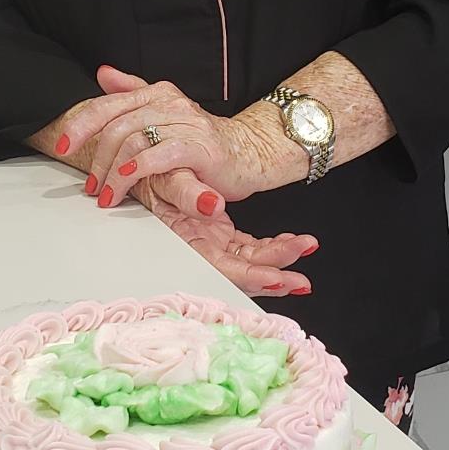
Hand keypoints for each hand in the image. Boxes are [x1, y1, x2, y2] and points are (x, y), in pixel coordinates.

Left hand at [55, 63, 284, 216]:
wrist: (251, 152)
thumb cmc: (204, 140)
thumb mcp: (167, 112)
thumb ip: (134, 91)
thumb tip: (102, 73)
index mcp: (159, 93)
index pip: (110, 104)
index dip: (82, 124)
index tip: (62, 144)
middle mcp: (171, 103)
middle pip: (118, 125)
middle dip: (97, 158)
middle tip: (90, 186)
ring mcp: (187, 124)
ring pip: (135, 141)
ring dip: (114, 173)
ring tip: (106, 196)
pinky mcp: (201, 148)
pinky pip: (161, 155)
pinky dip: (138, 168)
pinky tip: (126, 181)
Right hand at [134, 176, 316, 300]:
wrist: (143, 168)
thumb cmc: (150, 174)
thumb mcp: (165, 177)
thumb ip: (186, 192)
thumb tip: (211, 205)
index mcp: (186, 241)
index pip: (221, 269)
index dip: (248, 277)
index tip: (276, 278)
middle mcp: (201, 248)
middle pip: (241, 272)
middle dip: (274, 277)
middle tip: (301, 281)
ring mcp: (213, 244)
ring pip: (250, 262)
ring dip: (278, 261)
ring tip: (306, 252)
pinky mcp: (221, 236)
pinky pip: (251, 248)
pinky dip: (273, 247)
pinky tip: (294, 242)